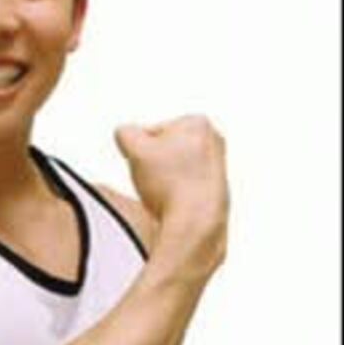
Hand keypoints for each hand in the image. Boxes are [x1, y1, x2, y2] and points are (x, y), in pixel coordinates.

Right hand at [115, 115, 228, 267]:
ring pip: (174, 168)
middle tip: (154, 179)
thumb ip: (125, 132)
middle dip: (155, 163)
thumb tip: (126, 134)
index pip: (151, 131)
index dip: (140, 149)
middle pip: (165, 148)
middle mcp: (214, 140)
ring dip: (164, 178)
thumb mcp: (134, 148)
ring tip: (164, 192)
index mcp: (197, 122)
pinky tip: (174, 202)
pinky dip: (176, 192)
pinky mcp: (218, 188)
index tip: (147, 165)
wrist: (196, 222)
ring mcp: (218, 165)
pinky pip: (184, 186)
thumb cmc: (171, 183)